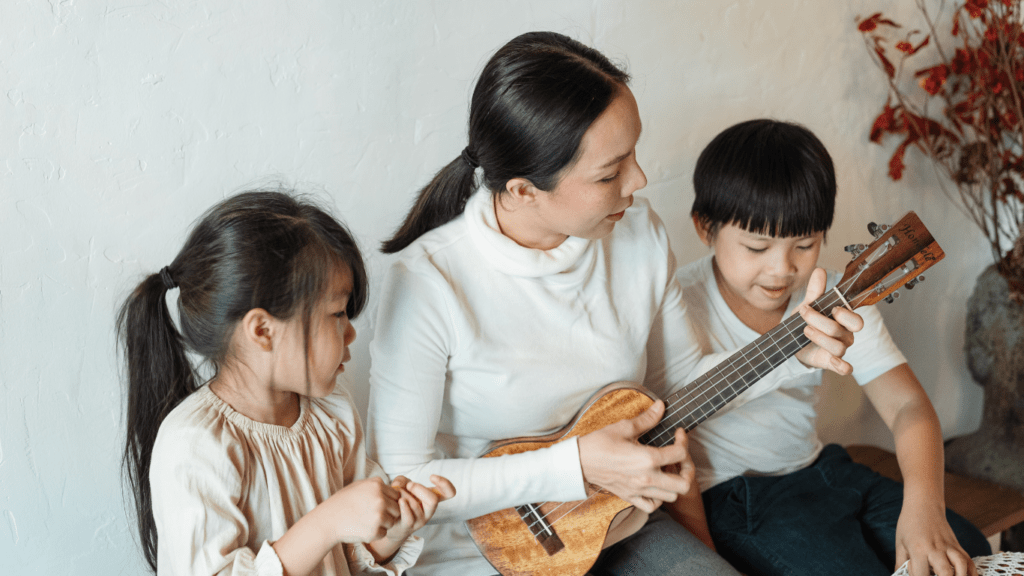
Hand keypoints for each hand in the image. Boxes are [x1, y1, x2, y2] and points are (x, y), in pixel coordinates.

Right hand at [328, 476, 401, 543]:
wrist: (328, 520)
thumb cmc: (343, 502)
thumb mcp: (359, 486)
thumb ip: (377, 486)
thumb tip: (395, 489)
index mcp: (377, 485)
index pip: (396, 495)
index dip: (389, 502)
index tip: (377, 506)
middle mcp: (380, 499)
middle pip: (397, 509)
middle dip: (388, 513)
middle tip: (372, 515)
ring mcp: (378, 515)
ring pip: (391, 522)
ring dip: (382, 524)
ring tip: (366, 521)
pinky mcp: (374, 531)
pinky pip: (383, 533)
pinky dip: (375, 533)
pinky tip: (363, 529)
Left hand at [367, 475, 455, 562]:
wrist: (389, 522)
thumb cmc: (399, 502)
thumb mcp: (402, 486)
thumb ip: (401, 481)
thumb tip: (398, 486)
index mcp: (432, 498)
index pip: (449, 493)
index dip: (445, 484)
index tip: (431, 477)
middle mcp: (429, 510)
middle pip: (434, 500)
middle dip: (419, 489)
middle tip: (409, 485)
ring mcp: (420, 520)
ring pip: (416, 506)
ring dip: (404, 495)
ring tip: (397, 495)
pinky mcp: (409, 526)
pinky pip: (409, 517)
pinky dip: (403, 507)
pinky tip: (399, 501)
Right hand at [578, 400, 693, 512]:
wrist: (579, 462)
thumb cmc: (599, 443)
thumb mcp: (624, 427)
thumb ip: (647, 419)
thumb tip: (661, 406)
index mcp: (647, 459)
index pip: (680, 453)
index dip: (683, 440)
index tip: (677, 433)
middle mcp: (647, 478)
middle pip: (684, 483)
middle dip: (688, 469)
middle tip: (681, 458)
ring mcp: (639, 490)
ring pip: (672, 496)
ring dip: (675, 483)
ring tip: (668, 470)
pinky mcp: (630, 497)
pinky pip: (653, 505)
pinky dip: (659, 497)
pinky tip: (656, 484)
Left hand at [793, 268, 863, 374]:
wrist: (793, 340)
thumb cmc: (806, 321)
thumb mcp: (809, 305)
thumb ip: (815, 291)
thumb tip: (820, 271)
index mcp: (844, 320)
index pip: (855, 320)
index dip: (844, 314)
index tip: (830, 309)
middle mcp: (845, 335)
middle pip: (841, 331)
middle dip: (821, 322)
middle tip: (805, 314)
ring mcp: (839, 350)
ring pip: (837, 347)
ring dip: (818, 337)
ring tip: (804, 330)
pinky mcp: (830, 362)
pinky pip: (844, 368)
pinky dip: (842, 366)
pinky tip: (836, 363)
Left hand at [895, 501, 976, 575]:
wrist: (924, 505)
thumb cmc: (909, 524)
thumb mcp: (900, 543)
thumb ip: (900, 564)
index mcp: (918, 549)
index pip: (921, 574)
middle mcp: (935, 549)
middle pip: (945, 572)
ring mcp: (949, 547)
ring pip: (961, 565)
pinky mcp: (958, 546)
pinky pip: (969, 561)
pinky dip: (971, 573)